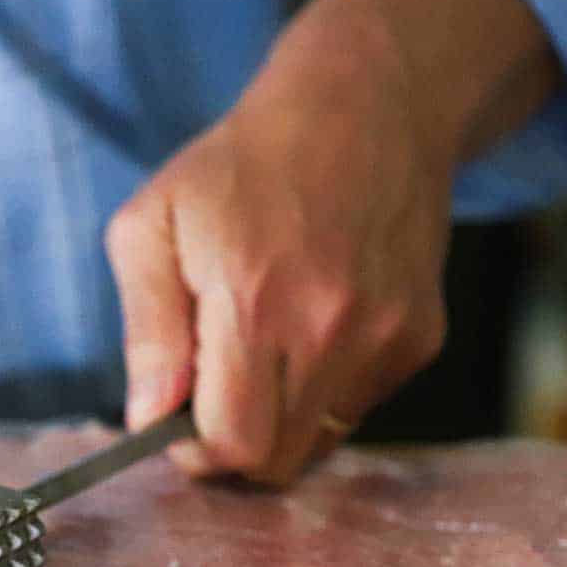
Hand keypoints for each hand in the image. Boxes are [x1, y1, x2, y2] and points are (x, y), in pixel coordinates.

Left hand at [107, 0, 557, 482]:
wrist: (367, 105)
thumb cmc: (240, 166)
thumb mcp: (153, 225)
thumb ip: (147, 330)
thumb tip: (150, 418)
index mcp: (254, 303)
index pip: (231, 443)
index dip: (196, 453)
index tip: (179, 426)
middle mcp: (329, 329)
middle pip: (274, 461)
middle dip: (232, 450)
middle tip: (212, 403)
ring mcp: (384, 338)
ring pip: (317, 443)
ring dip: (278, 424)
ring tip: (263, 356)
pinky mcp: (420, 339)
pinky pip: (357, 408)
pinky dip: (324, 394)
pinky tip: (311, 333)